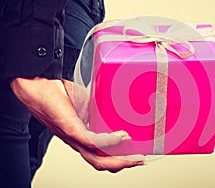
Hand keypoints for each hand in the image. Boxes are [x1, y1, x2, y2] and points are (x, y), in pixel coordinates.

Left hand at [10, 77, 144, 172]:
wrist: (38, 87)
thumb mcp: (86, 104)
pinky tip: (122, 137)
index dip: (119, 160)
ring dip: (119, 160)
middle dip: (124, 164)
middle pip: (102, 163)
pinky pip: (92, 141)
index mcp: (83, 137)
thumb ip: (100, 109)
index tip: (136, 156)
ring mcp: (74, 137)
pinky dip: (109, 142)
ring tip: (135, 155)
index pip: (102, 155)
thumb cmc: (60, 96)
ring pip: (97, 159)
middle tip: (140, 160)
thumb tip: (116, 104)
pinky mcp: (70, 129)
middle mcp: (78, 142)